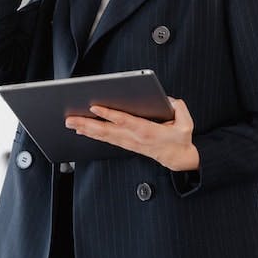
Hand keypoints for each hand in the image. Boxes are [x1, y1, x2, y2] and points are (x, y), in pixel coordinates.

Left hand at [65, 97, 199, 171]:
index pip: (124, 121)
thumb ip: (178, 108)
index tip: (95, 107)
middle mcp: (134, 138)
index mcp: (147, 131)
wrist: (178, 158)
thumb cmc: (180, 139)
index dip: (109, 115)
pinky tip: (83, 130)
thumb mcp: (186, 123)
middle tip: (71, 119)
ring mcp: (129, 143)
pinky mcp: (127, 144)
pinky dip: (93, 135)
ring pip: (104, 136)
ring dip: (86, 129)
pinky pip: (107, 139)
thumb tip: (167, 100)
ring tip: (71, 123)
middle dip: (88, 124)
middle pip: (107, 130)